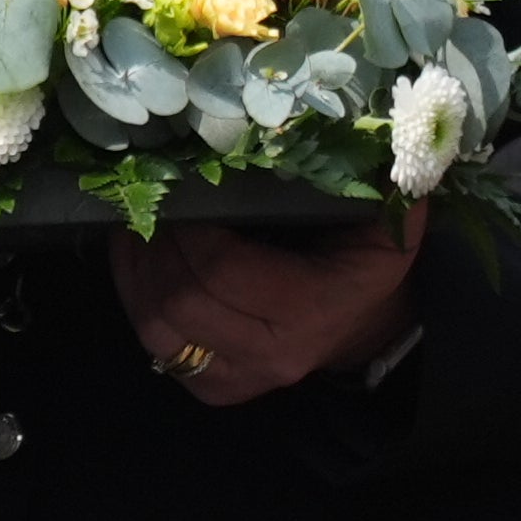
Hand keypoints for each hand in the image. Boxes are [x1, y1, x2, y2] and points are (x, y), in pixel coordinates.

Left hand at [112, 210, 429, 403]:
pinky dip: (138, 301)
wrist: (371, 321)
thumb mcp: (385, 216)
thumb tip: (354, 130)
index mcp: (313, 307)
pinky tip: (141, 264)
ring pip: (158, 330)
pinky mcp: (218, 390)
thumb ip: (370, 179)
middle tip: (148, 203)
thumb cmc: (366, 256)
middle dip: (155, 249)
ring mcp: (243, 378)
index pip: (222, 272)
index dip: (187, 231)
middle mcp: (274, 353)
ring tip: (136, 228)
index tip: (177, 190)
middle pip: (181, 303)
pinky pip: (158, 349)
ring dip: (137, 275)